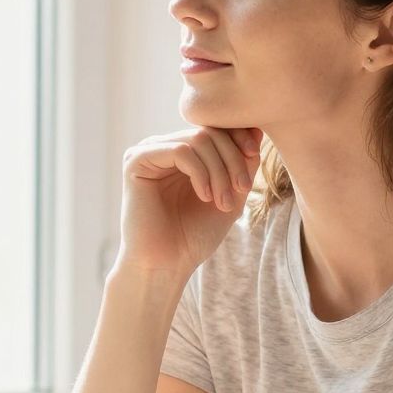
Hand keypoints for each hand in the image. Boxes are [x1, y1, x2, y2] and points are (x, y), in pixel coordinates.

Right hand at [115, 127, 263, 277]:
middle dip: (233, 160)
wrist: (165, 266)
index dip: (240, 137)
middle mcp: (163, 147)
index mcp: (183, 152)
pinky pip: (179, 151)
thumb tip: (256, 129)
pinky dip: (200, 173)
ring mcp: (148, 152)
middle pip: (209, 131)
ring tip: (224, 201)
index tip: (255, 159)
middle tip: (242, 190)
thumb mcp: (230, 194)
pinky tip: (204, 197)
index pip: (215, 127)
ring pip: (197, 140)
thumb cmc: (194, 236)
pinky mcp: (136, 162)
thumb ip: (242, 163)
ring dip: (219, 171)